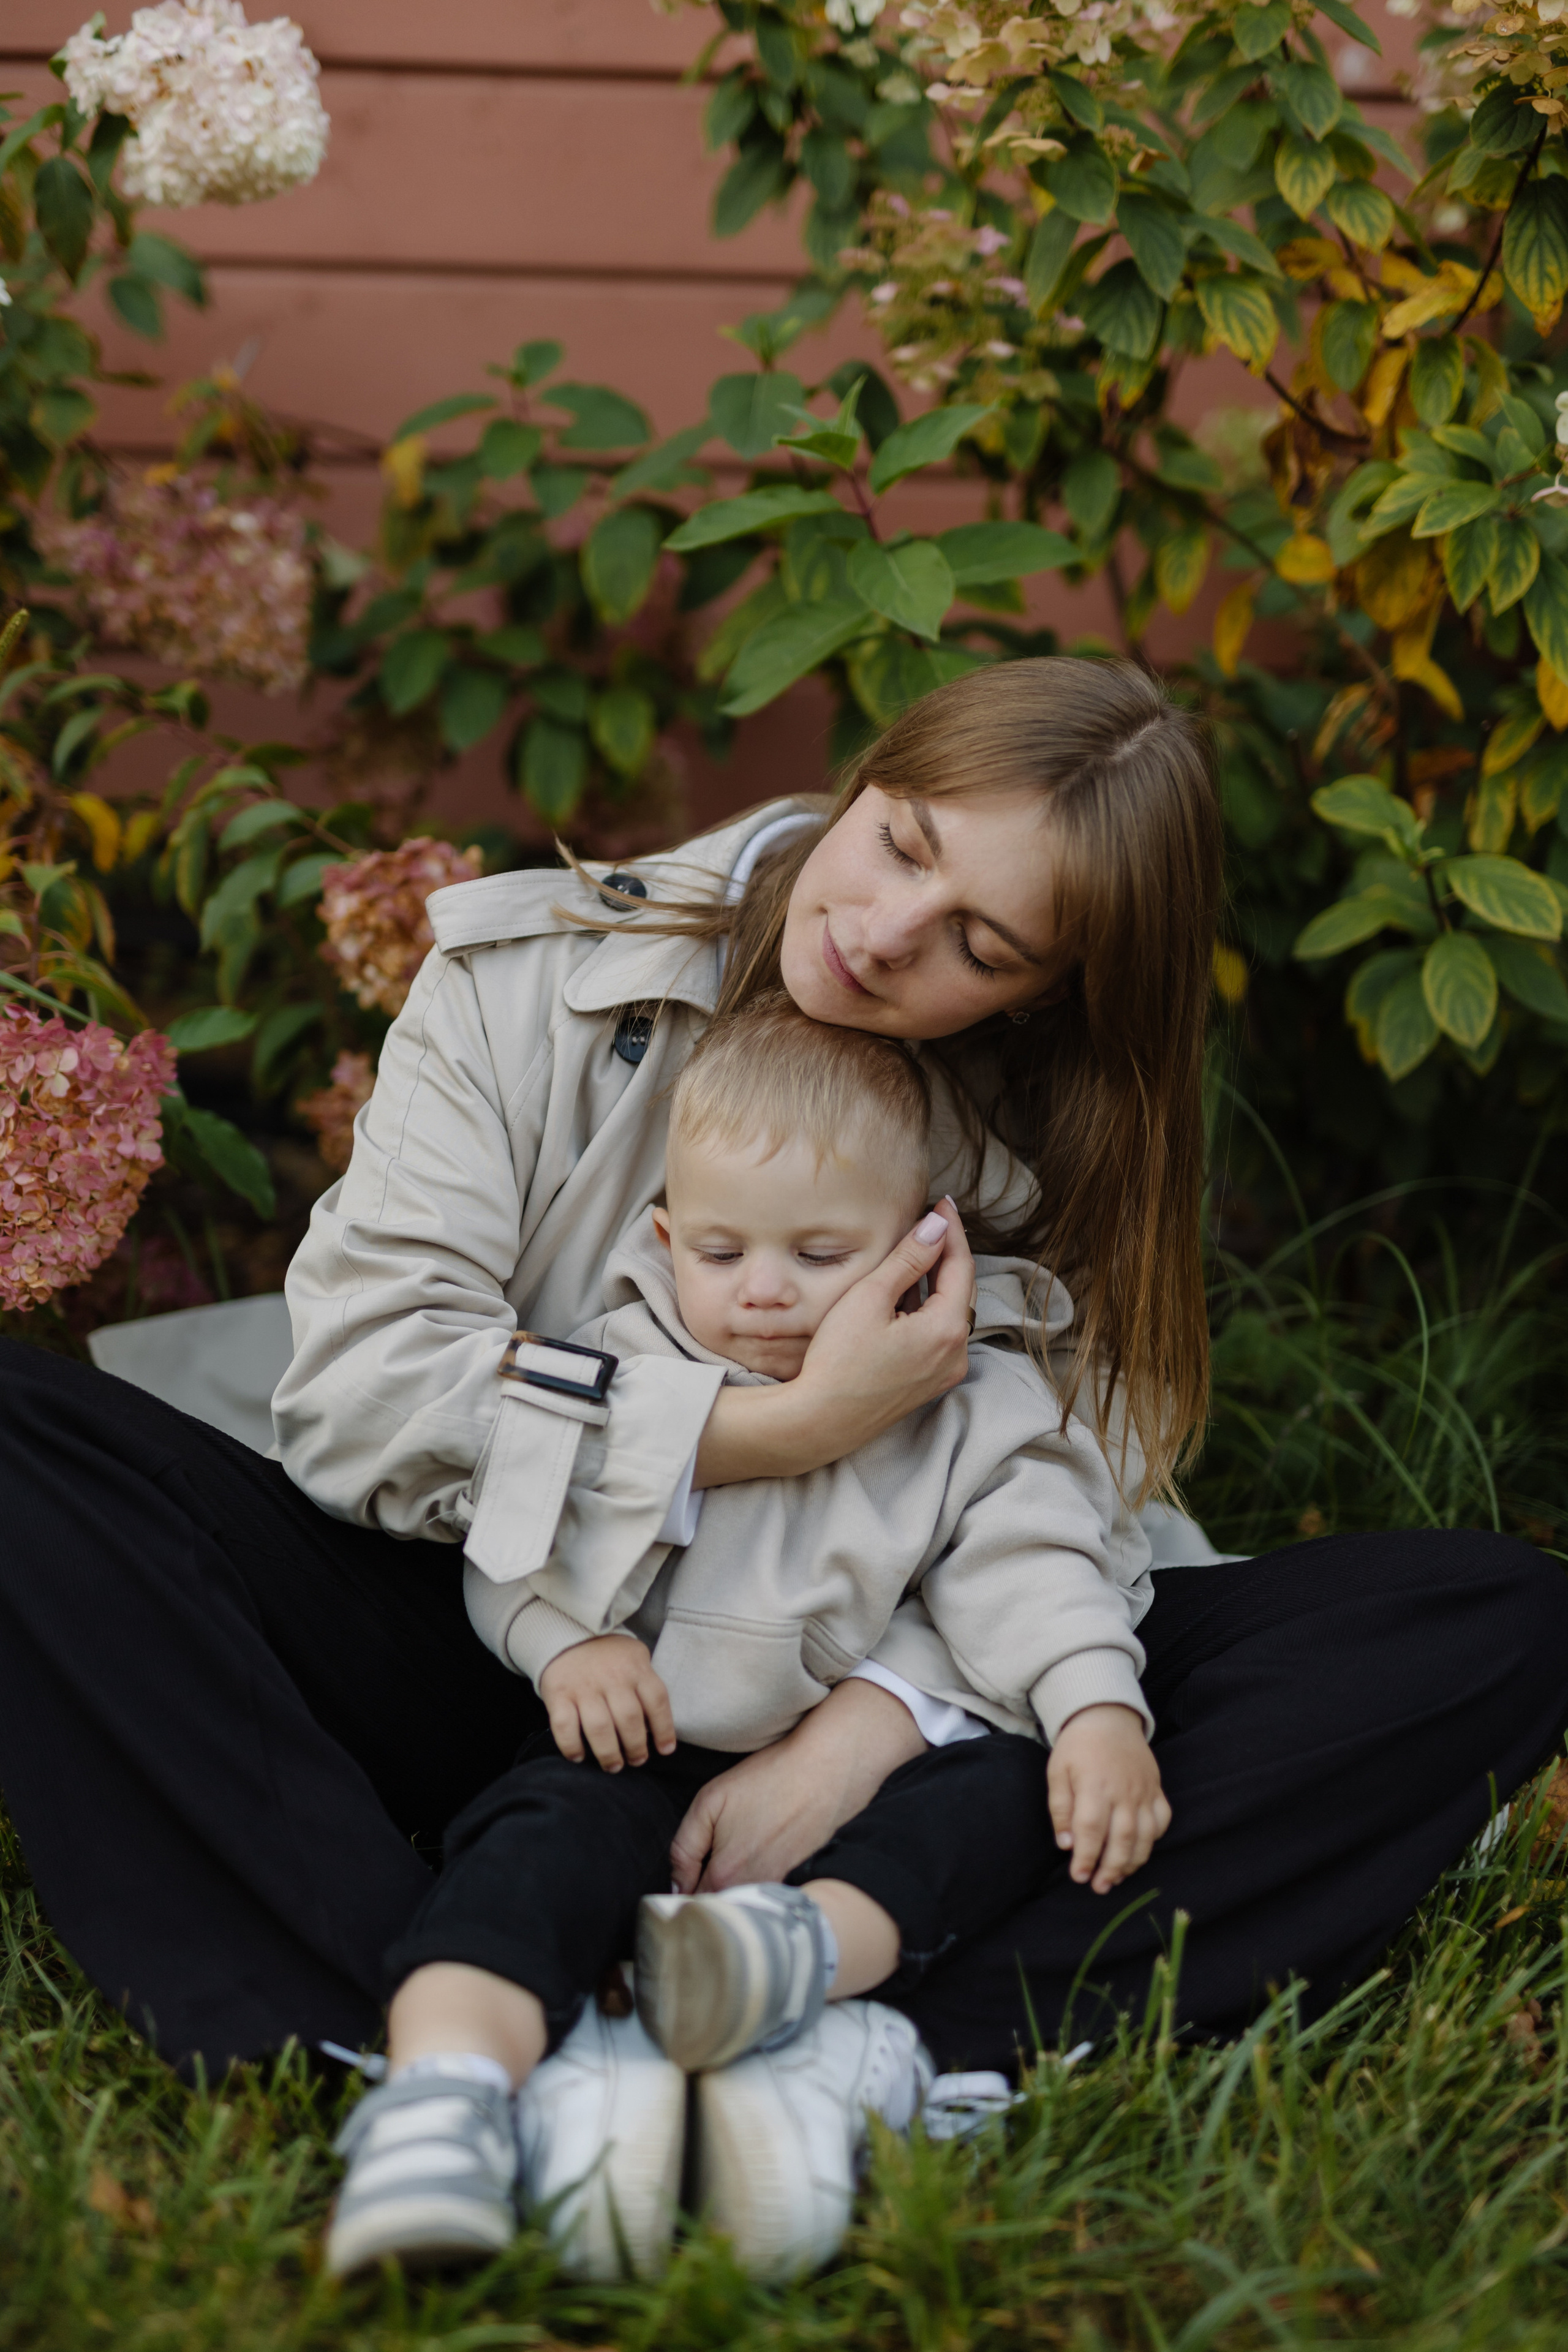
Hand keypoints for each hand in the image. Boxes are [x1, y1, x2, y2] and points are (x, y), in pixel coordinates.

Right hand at [539, 1635, 675, 1771]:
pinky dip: (572, 1747)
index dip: (664, 1729)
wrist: (568, 1631)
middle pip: (629, 1720)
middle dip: (635, 1748)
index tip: (665, 1750)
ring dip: (609, 1754)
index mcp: (635, 1668)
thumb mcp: (634, 1657)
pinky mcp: (558, 1694)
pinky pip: (565, 1727)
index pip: (656, 1701)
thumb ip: (645, 1685)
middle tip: (636, 1761)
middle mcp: (611, 1677)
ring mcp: (584, 1686)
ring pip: (599, 1728)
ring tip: (613, 1765)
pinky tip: (579, 1757)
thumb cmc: (608, 1654)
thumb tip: (655, 1727)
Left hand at [670, 1677, 925, 1891]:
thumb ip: (684, 1847)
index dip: (678, 1901)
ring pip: (745, 1906)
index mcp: (724, 1875)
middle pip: (719, 1910)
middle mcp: (752, 1890)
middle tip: (697, 1888)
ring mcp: (778, 1888)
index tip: (676, 1895)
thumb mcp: (710, 1801)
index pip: (690, 1906)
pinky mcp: (798, 1880)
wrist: (824, 1771)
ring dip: (732, 1900)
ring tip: (728, 1879)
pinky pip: (769, 1898)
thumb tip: (677, 1884)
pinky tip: (757, 1868)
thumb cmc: (766, 1780)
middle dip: (704, 1905)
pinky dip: (758, 1892)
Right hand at [692, 1201, 974, 1487]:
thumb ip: (909, 1259)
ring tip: (917, 1250)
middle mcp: (956, 1353)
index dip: (951, 1230)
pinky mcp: (929, 1383)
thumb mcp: (870, 1298)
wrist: (821, 1420)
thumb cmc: (838, 1360)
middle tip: (931, 1220)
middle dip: (947, 1252)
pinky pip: (939, 1335)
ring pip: (950, 1312)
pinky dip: (928, 1309)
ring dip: (937, 1281)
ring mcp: (945, 1372)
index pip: (961, 1265)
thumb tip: (937, 1226)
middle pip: (960, 1289)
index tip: (941, 1203)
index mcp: (947, 1329)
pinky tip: (907, 1294)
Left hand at [1047, 1704, 1170, 1894]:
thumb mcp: (1057, 1772)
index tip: (1079, 1877)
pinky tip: (1139, 1850)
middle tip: (1099, 1886)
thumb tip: (1067, 1845)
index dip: (1086, 1857)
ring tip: (1117, 1877)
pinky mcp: (1156, 1789)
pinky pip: (1162, 1820)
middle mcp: (1123, 1791)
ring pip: (1145, 1835)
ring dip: (1133, 1861)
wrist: (1108, 1717)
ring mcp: (1144, 1790)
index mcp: (1094, 1785)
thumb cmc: (1078, 1747)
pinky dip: (1154, 1839)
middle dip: (1111, 1868)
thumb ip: (1060, 1809)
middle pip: (1122, 1838)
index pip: (1092, 1830)